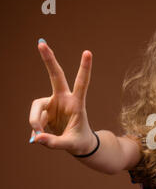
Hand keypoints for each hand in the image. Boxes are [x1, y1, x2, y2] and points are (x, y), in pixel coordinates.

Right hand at [28, 40, 96, 155]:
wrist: (78, 144)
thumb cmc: (80, 142)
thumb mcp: (71, 145)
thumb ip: (55, 143)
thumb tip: (37, 138)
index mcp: (77, 104)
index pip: (82, 84)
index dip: (84, 69)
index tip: (87, 52)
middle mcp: (64, 99)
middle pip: (56, 76)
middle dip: (48, 60)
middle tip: (41, 43)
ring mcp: (54, 103)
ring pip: (37, 106)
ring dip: (35, 121)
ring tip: (39, 135)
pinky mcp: (45, 109)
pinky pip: (34, 117)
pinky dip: (35, 128)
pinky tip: (40, 136)